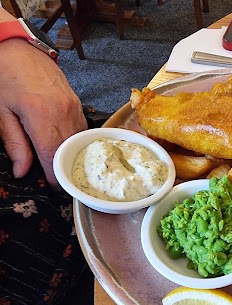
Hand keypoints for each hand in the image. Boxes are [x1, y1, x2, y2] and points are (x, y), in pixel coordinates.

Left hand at [0, 37, 86, 186]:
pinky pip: (81, 129)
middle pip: (70, 150)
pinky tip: (68, 147)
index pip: (53, 155)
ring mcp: (74, 107)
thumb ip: (14, 143)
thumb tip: (22, 171)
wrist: (18, 49)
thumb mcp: (0, 112)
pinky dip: (76, 141)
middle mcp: (63, 112)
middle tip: (58, 181)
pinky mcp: (78, 104)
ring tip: (64, 166)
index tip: (52, 186)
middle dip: (64, 168)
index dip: (54, 175)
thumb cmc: (4, 77)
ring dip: (72, 155)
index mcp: (40, 115)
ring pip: (79, 141)